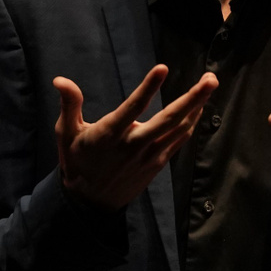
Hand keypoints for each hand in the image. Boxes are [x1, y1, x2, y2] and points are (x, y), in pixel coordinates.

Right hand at [54, 65, 218, 209]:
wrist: (90, 203)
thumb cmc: (77, 161)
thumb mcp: (66, 133)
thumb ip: (69, 104)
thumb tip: (60, 80)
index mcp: (110, 134)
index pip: (133, 107)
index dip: (148, 88)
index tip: (163, 68)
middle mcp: (133, 145)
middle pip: (169, 119)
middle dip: (192, 98)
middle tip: (211, 78)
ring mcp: (148, 156)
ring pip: (179, 129)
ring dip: (197, 107)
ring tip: (210, 85)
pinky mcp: (157, 163)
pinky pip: (178, 140)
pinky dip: (191, 124)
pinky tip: (198, 109)